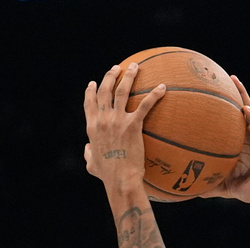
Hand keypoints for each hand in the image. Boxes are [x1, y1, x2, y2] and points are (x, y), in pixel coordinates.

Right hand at [83, 63, 165, 191]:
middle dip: (111, 75)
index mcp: (92, 127)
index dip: (91, 91)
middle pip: (105, 91)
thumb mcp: (91, 164)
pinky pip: (145, 105)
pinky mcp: (133, 125)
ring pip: (122, 91)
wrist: (120, 179)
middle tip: (118, 68)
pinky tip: (162, 87)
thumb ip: (88, 154)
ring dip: (129, 76)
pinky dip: (154, 94)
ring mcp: (117, 120)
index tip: (94, 82)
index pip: (89, 103)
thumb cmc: (107, 175)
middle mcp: (103, 120)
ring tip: (136, 66)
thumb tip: (87, 149)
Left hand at [201, 76, 249, 208]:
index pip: (225, 123)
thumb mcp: (225, 187)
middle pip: (236, 110)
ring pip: (248, 110)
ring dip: (242, 95)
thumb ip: (210, 186)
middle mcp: (244, 137)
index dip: (216, 111)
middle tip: (215, 79)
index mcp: (235, 145)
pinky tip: (246, 109)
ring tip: (233, 80)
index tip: (201, 100)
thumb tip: (190, 192)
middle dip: (229, 94)